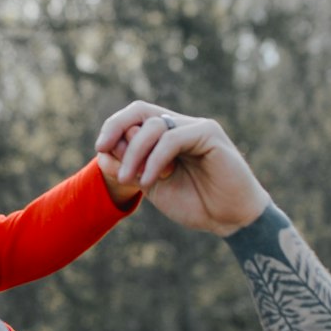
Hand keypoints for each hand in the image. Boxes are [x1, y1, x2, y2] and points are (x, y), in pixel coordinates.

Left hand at [95, 101, 270, 235]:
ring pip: (153, 125)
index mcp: (166, 135)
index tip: (100, 149)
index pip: (134, 116)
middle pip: (140, 110)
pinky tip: (149, 179)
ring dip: (134, 152)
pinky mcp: (209, 134)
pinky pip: (171, 139)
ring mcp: (195, 127)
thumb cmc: (195, 203)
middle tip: (102, 149)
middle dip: (116, 128)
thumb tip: (101, 154)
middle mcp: (180, 125)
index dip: (114, 128)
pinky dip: (154, 159)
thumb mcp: (152, 187)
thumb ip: (129, 169)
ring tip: (130, 179)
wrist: (230, 219)